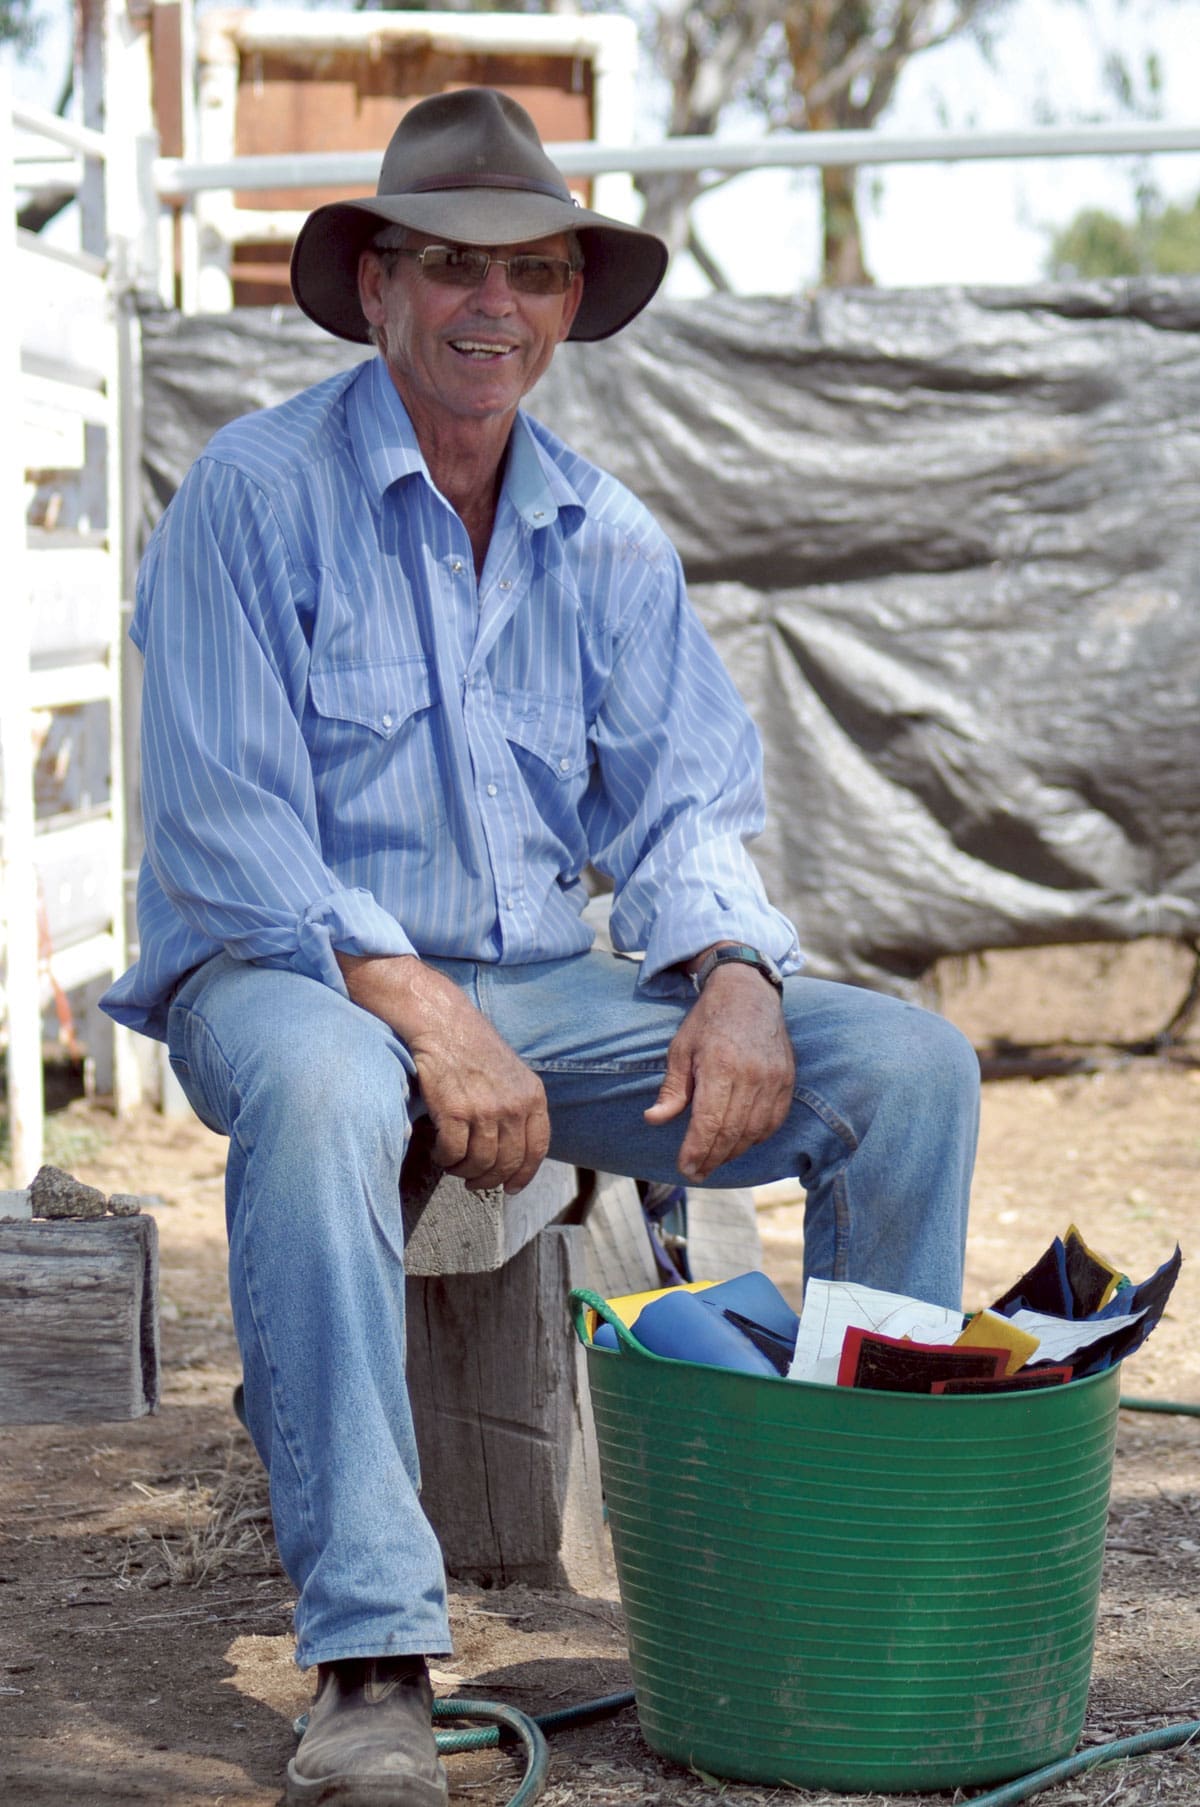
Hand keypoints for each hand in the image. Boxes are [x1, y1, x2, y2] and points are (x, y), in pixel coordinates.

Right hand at [338, 954, 549, 1192]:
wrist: (442, 1022)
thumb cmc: (472, 1047)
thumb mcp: (511, 1073)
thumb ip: (518, 1106)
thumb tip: (514, 1149)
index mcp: (533, 1096)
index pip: (537, 1149)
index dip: (525, 1173)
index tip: (512, 1187)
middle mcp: (514, 1105)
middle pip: (508, 1162)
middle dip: (489, 1179)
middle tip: (474, 1182)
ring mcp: (486, 1109)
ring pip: (480, 1162)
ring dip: (464, 1171)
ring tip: (453, 1165)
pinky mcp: (456, 1111)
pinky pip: (453, 1153)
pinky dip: (445, 1159)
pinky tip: (438, 1151)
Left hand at [643, 962, 793, 1182]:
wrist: (748, 992)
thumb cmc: (708, 1021)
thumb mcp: (680, 1049)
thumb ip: (672, 1089)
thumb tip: (654, 1119)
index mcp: (721, 1066)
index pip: (710, 1122)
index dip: (696, 1151)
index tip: (685, 1169)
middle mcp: (752, 1076)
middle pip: (732, 1133)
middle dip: (712, 1158)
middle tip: (695, 1173)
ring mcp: (774, 1079)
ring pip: (754, 1131)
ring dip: (733, 1152)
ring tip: (713, 1161)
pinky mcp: (787, 1080)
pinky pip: (773, 1121)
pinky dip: (756, 1138)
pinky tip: (739, 1143)